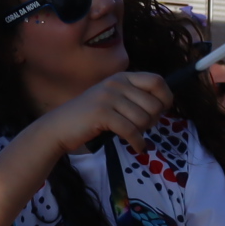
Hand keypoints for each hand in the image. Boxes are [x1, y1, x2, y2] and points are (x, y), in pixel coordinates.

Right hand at [34, 71, 171, 155]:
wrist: (58, 127)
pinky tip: (137, 147)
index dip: (166, 97)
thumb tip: (163, 104)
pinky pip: (131, 131)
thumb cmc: (88, 117)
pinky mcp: (102, 114)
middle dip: (153, 120)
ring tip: (133, 135)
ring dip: (143, 132)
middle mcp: (116, 84)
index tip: (163, 110)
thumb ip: (133, 97)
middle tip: (141, 128)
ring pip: (143, 119)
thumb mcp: (112, 99)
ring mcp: (108, 98)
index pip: (156, 80)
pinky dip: (137, 142)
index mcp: (121, 78)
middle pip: (153, 103)